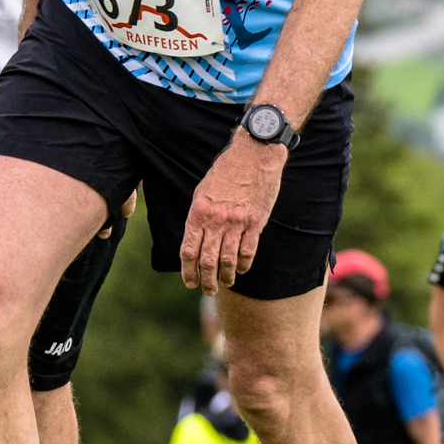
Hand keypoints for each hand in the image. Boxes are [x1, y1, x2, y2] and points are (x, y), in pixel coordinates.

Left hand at [178, 136, 285, 290]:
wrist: (253, 154)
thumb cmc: (226, 171)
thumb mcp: (203, 191)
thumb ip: (199, 217)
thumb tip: (195, 241)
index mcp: (198, 212)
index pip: (189, 251)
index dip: (188, 271)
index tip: (190, 282)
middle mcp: (216, 220)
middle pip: (208, 261)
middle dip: (206, 280)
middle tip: (208, 290)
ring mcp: (237, 222)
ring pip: (228, 260)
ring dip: (225, 277)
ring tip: (224, 283)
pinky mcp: (256, 222)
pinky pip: (247, 251)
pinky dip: (243, 264)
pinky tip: (240, 269)